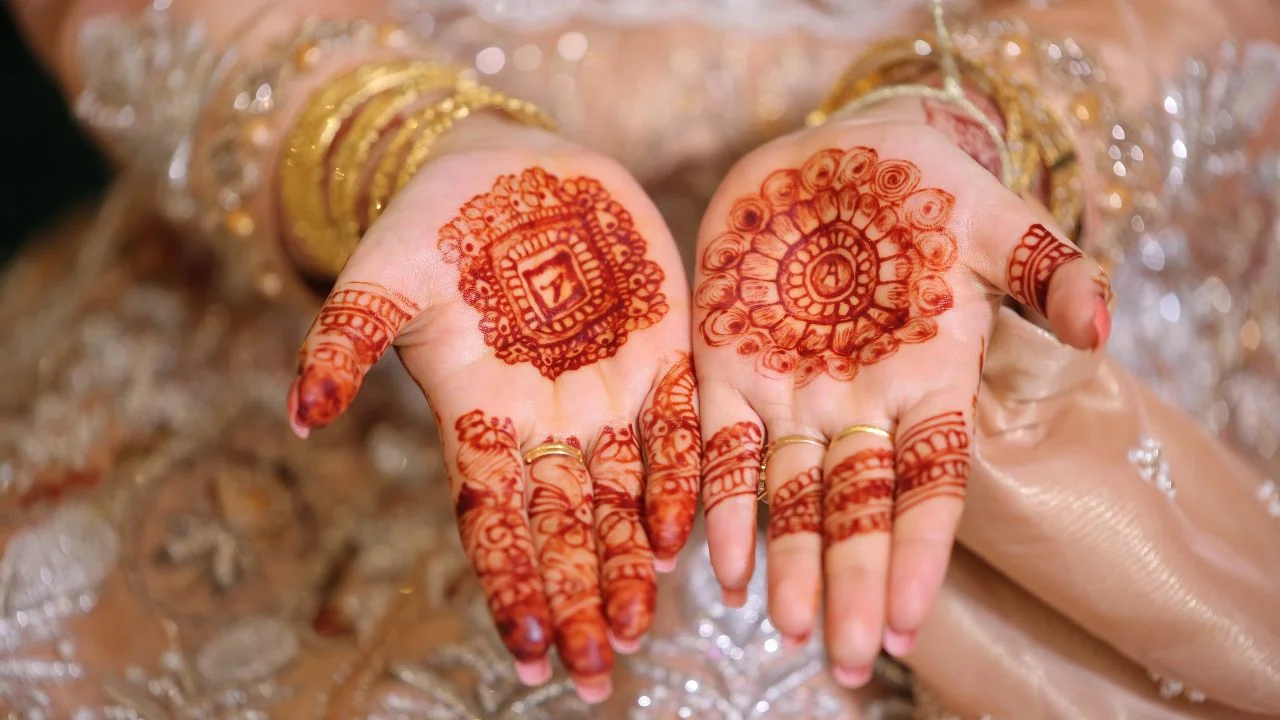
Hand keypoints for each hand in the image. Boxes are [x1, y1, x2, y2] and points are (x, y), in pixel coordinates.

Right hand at [286, 117, 699, 702]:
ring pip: (623, 498)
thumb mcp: (380, 275)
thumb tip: (297, 416)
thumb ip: (343, 340)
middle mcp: (547, 423)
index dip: (509, 586)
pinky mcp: (660, 351)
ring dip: (630, 563)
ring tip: (635, 626)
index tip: (526, 654)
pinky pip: (676, 429)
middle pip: (564, 531)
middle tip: (595, 671)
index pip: (493, 522)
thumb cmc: (431, 223)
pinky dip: (679, 481)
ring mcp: (607, 392)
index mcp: (480, 417)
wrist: (506, 165)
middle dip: (577, 600)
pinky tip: (681, 537)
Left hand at [691, 97, 1110, 684]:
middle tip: (844, 662)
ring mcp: (791, 391)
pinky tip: (715, 566)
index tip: (908, 624)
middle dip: (853, 584)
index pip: (930, 486)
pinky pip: (722, 447)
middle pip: (859, 511)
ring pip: (789, 495)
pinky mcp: (727, 365)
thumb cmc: (925, 186)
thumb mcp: (994, 218)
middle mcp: (860, 405)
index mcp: (929, 382)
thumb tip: (1101, 324)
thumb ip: (1047, 267)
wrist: (836, 153)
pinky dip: (719, 504)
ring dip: (788, 562)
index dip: (921, 554)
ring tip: (784, 628)